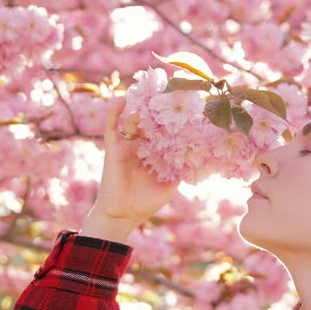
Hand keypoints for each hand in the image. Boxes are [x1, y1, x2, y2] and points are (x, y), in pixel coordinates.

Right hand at [80, 98, 178, 240]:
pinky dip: (115, 112)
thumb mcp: (170, 186)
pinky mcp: (113, 148)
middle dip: (159, 112)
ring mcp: (127, 146)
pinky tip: (123, 100)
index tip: (187, 110)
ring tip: (151, 94)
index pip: (164, 134)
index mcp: (154, 155)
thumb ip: (180, 171)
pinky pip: (112, 126)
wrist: (122, 215)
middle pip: (150, 124)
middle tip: (171, 95)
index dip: (173, 124)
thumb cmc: (145, 202)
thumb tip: (198, 158)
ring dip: (142, 109)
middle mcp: (140, 147)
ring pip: (133, 122)